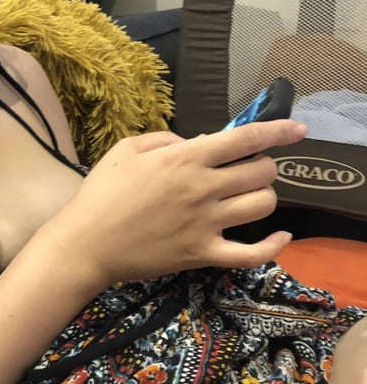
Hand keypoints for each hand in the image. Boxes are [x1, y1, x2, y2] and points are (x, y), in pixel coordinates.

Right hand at [62, 119, 307, 286]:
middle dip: (262, 166)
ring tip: (246, 197)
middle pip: (262, 172)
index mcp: (185, 159)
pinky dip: (273, 246)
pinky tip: (280, 238)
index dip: (279, 130)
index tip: (298, 129)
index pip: (247, 139)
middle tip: (244, 170)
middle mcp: (203, 188)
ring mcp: (206, 223)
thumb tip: (196, 145)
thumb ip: (166, 140)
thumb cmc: (100, 194)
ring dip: (262, 197)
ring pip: (263, 205)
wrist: (85, 244)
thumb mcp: (125, 149)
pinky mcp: (202, 253)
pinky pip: (251, 254)